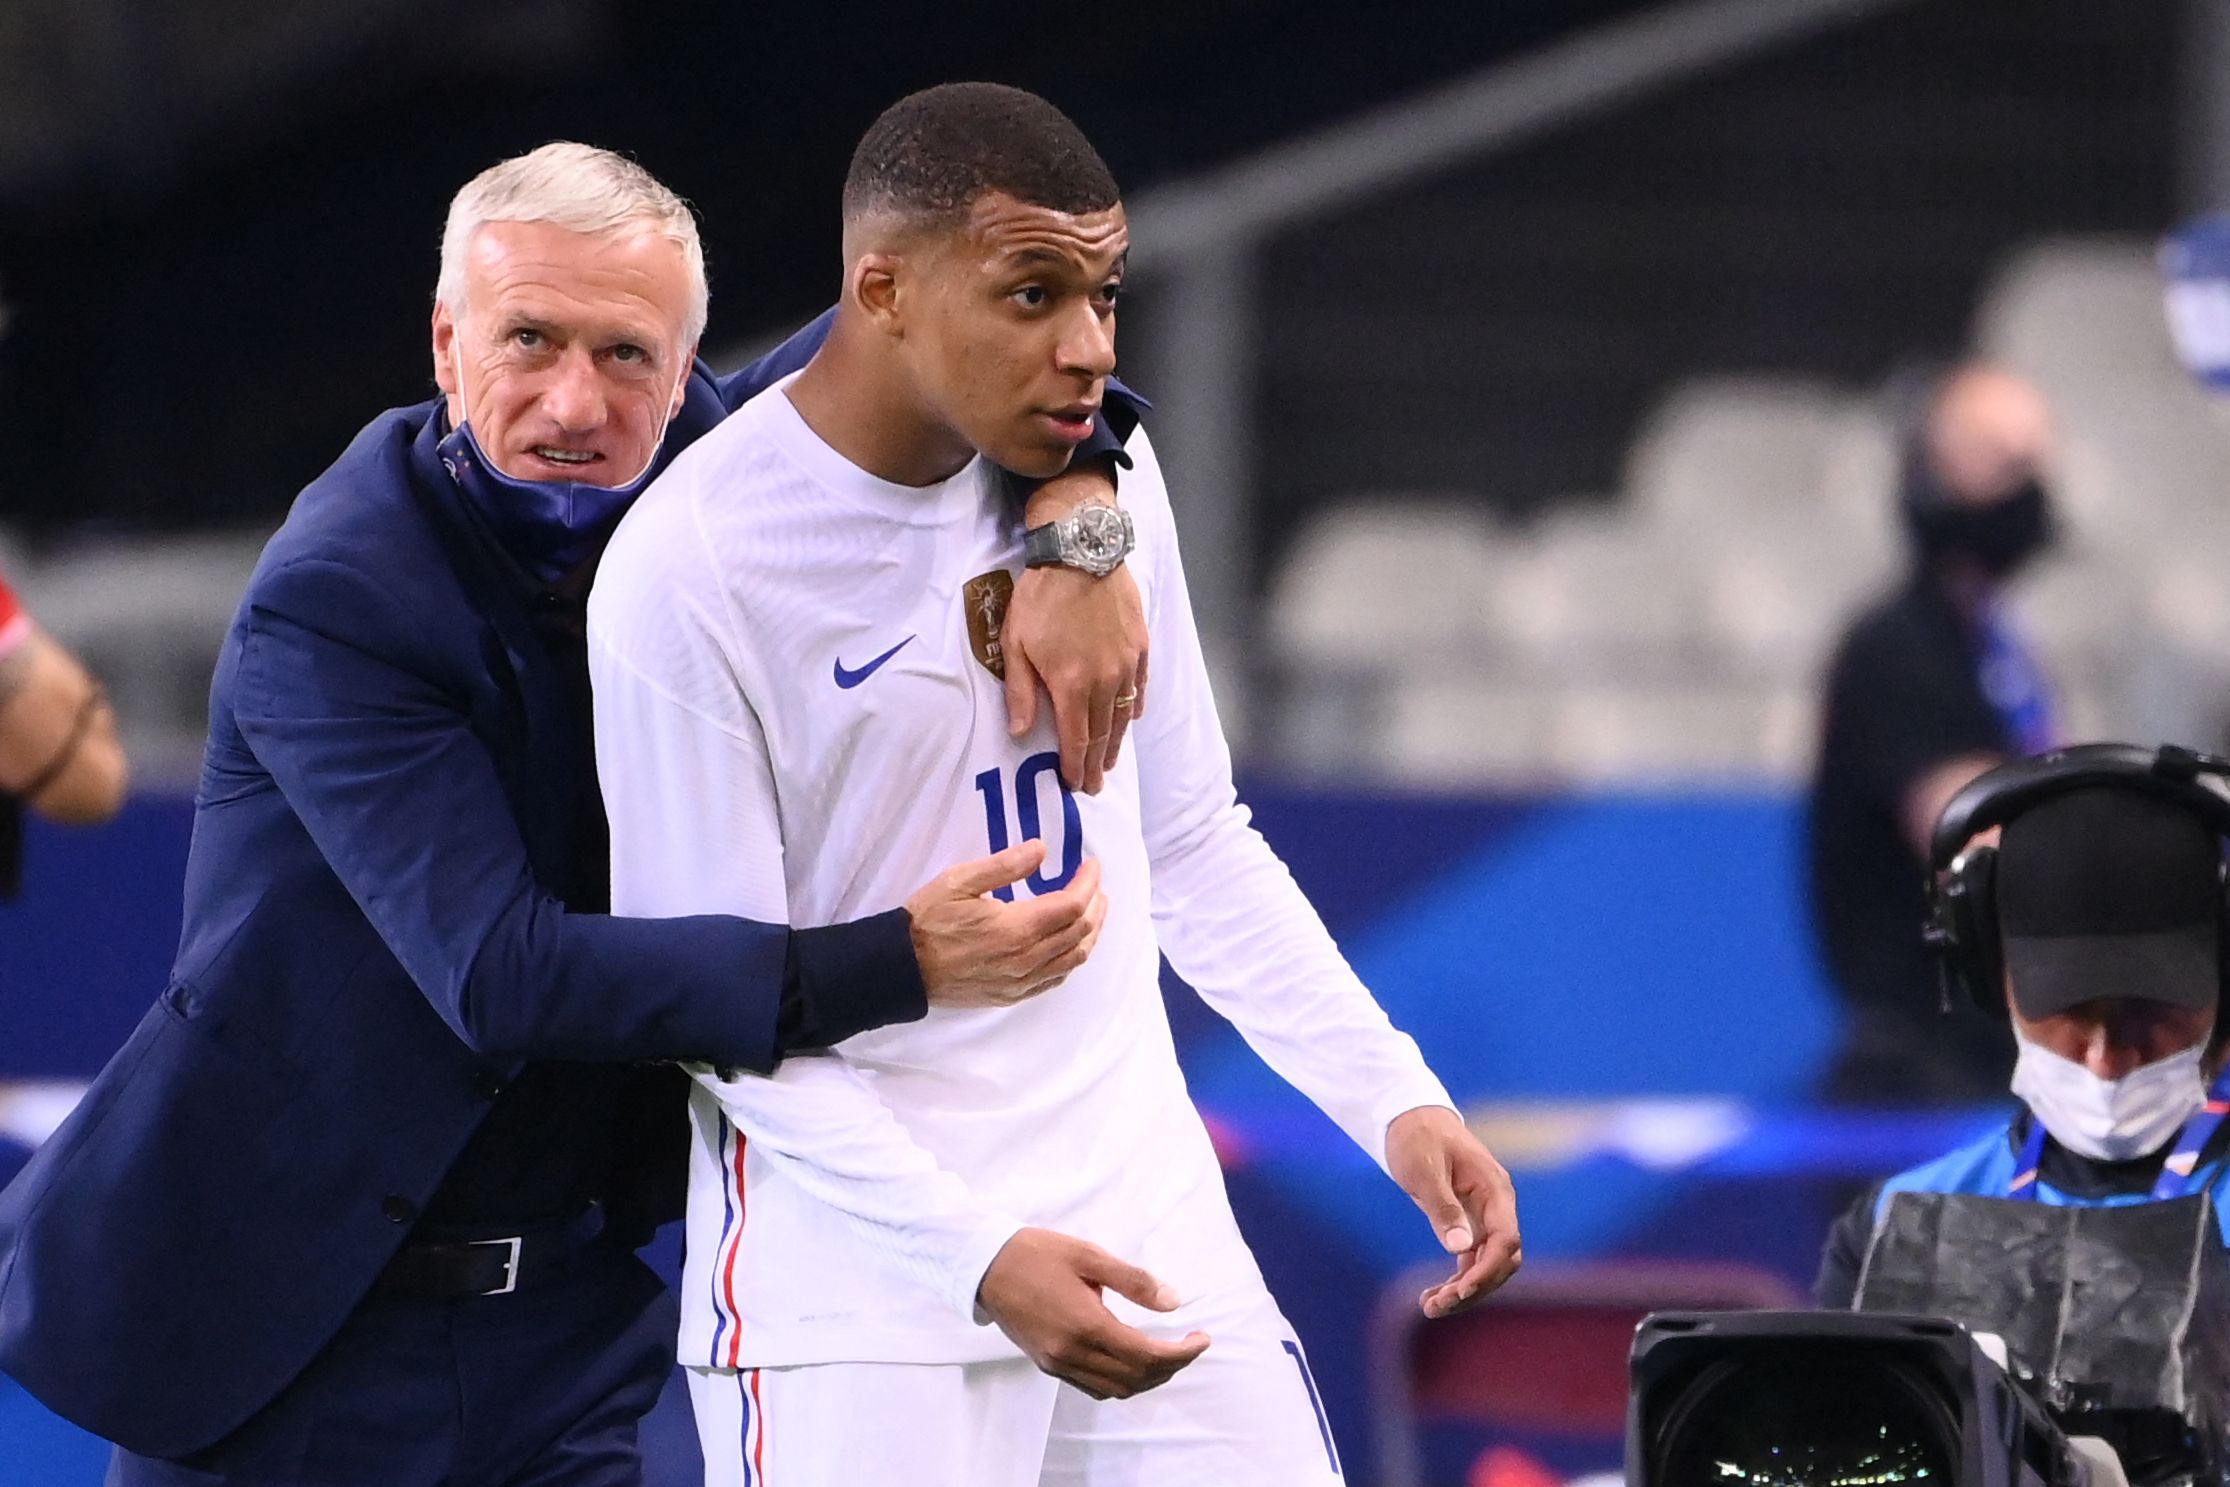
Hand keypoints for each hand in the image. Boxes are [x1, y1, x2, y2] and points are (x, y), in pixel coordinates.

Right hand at [905, 843, 1107, 1009]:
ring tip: (1093, 912)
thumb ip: (1005, 865)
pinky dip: (1071, 958)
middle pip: (1080, 933)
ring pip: (1073, 959)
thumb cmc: (928, 920)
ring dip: (1090, 933)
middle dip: (1096, 905)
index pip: (1072, 905)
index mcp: (1017, 928)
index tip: (1092, 865)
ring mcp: (1022, 981)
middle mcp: (1027, 959)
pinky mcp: (1013, 994)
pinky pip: (1055, 978)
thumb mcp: (960, 880)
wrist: (903, 968)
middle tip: (1096, 885)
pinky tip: (1070, 945)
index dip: (1089, 883)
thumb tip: (1042, 850)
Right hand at [977, 1227, 1210, 1398]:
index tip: (1203, 1338)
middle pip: (1136, 1379)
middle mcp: (1072, 1353)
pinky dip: (1121, 1381)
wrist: (984, 1265)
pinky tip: (1131, 1360)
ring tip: (1167, 1354)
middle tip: (1190, 1344)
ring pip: (1116, 1389)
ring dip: (1148, 1379)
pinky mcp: (1047, 1364)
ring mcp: (1058, 1364)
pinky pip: (1093, 1387)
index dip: (1181, 1353)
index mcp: (1086, 1325)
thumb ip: (1134, 1281)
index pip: (1146, 1356)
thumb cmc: (1037, 1253)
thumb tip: (1174, 1302)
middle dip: (1171, 1367)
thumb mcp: (1089, 1255)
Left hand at [1007, 470, 1148, 796]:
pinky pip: (1140, 687)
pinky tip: (1129, 719)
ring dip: (1115, 743)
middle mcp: (1104, 682)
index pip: (1076, 740)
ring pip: (1123, 716)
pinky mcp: (1140, 646)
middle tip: (1094, 785)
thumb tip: (1020, 732)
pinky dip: (1133, 708)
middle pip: (1102, 735)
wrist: (1081, 553)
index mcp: (1071, 685)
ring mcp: (1126, 664)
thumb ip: (1020, 691)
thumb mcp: (1016, 643)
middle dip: (1097, 764)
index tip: (1075, 786)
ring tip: (1110, 761)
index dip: (1076, 767)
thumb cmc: (1041, 597)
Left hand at [1385, 1105, 1520, 1317]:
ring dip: (1464, 1290)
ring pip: (1487, 1265)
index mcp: (1494, 1189)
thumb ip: (1443, 1207)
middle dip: (1475, 1287)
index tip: (1460, 1291)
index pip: (1506, 1240)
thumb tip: (1461, 1248)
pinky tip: (1433, 1295)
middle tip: (1437, 1306)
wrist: (1410, 1117)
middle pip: (1502, 1260)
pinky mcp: (1469, 1221)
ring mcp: (1485, 1215)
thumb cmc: (1417, 1137)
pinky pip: (1472, 1259)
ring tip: (1429, 1307)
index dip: (1487, 1270)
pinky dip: (1457, 1279)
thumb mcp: (1424, 1170)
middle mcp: (1496, 1205)